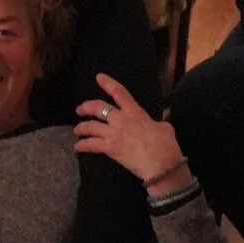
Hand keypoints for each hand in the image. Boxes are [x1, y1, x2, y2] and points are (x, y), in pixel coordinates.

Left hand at [72, 74, 184, 190]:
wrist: (161, 165)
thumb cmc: (166, 146)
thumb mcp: (166, 128)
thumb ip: (161, 120)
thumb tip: (165, 114)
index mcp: (135, 112)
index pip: (119, 92)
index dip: (108, 83)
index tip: (99, 77)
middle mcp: (121, 119)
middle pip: (98, 107)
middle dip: (86, 107)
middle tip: (80, 110)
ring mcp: (114, 133)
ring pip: (91, 126)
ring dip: (81, 127)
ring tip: (77, 130)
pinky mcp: (110, 148)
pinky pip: (91, 144)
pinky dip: (82, 145)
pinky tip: (77, 147)